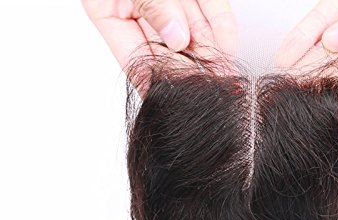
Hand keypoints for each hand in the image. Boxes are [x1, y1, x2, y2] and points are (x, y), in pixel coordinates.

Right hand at [81, 0, 237, 72]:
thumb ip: (152, 5)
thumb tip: (177, 37)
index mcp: (109, 15)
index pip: (139, 62)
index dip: (165, 80)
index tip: (187, 93)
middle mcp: (138, 13)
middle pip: (170, 52)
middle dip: (195, 69)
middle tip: (217, 85)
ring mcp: (166, 2)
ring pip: (191, 32)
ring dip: (211, 50)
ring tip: (227, 68)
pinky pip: (205, 7)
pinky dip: (218, 23)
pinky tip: (228, 42)